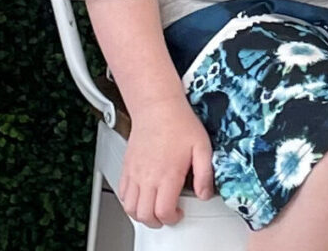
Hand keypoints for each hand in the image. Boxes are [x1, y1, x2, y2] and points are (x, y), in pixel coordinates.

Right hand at [117, 96, 214, 227]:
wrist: (157, 105)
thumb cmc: (178, 122)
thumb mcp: (202, 146)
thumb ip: (205, 174)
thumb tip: (205, 193)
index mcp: (167, 174)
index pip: (164, 211)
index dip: (173, 219)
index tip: (179, 213)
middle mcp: (148, 176)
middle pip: (144, 214)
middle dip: (156, 221)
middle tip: (167, 215)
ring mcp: (135, 172)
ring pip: (130, 207)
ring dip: (141, 214)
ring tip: (153, 209)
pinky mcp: (127, 166)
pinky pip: (122, 192)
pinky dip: (129, 201)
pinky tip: (141, 196)